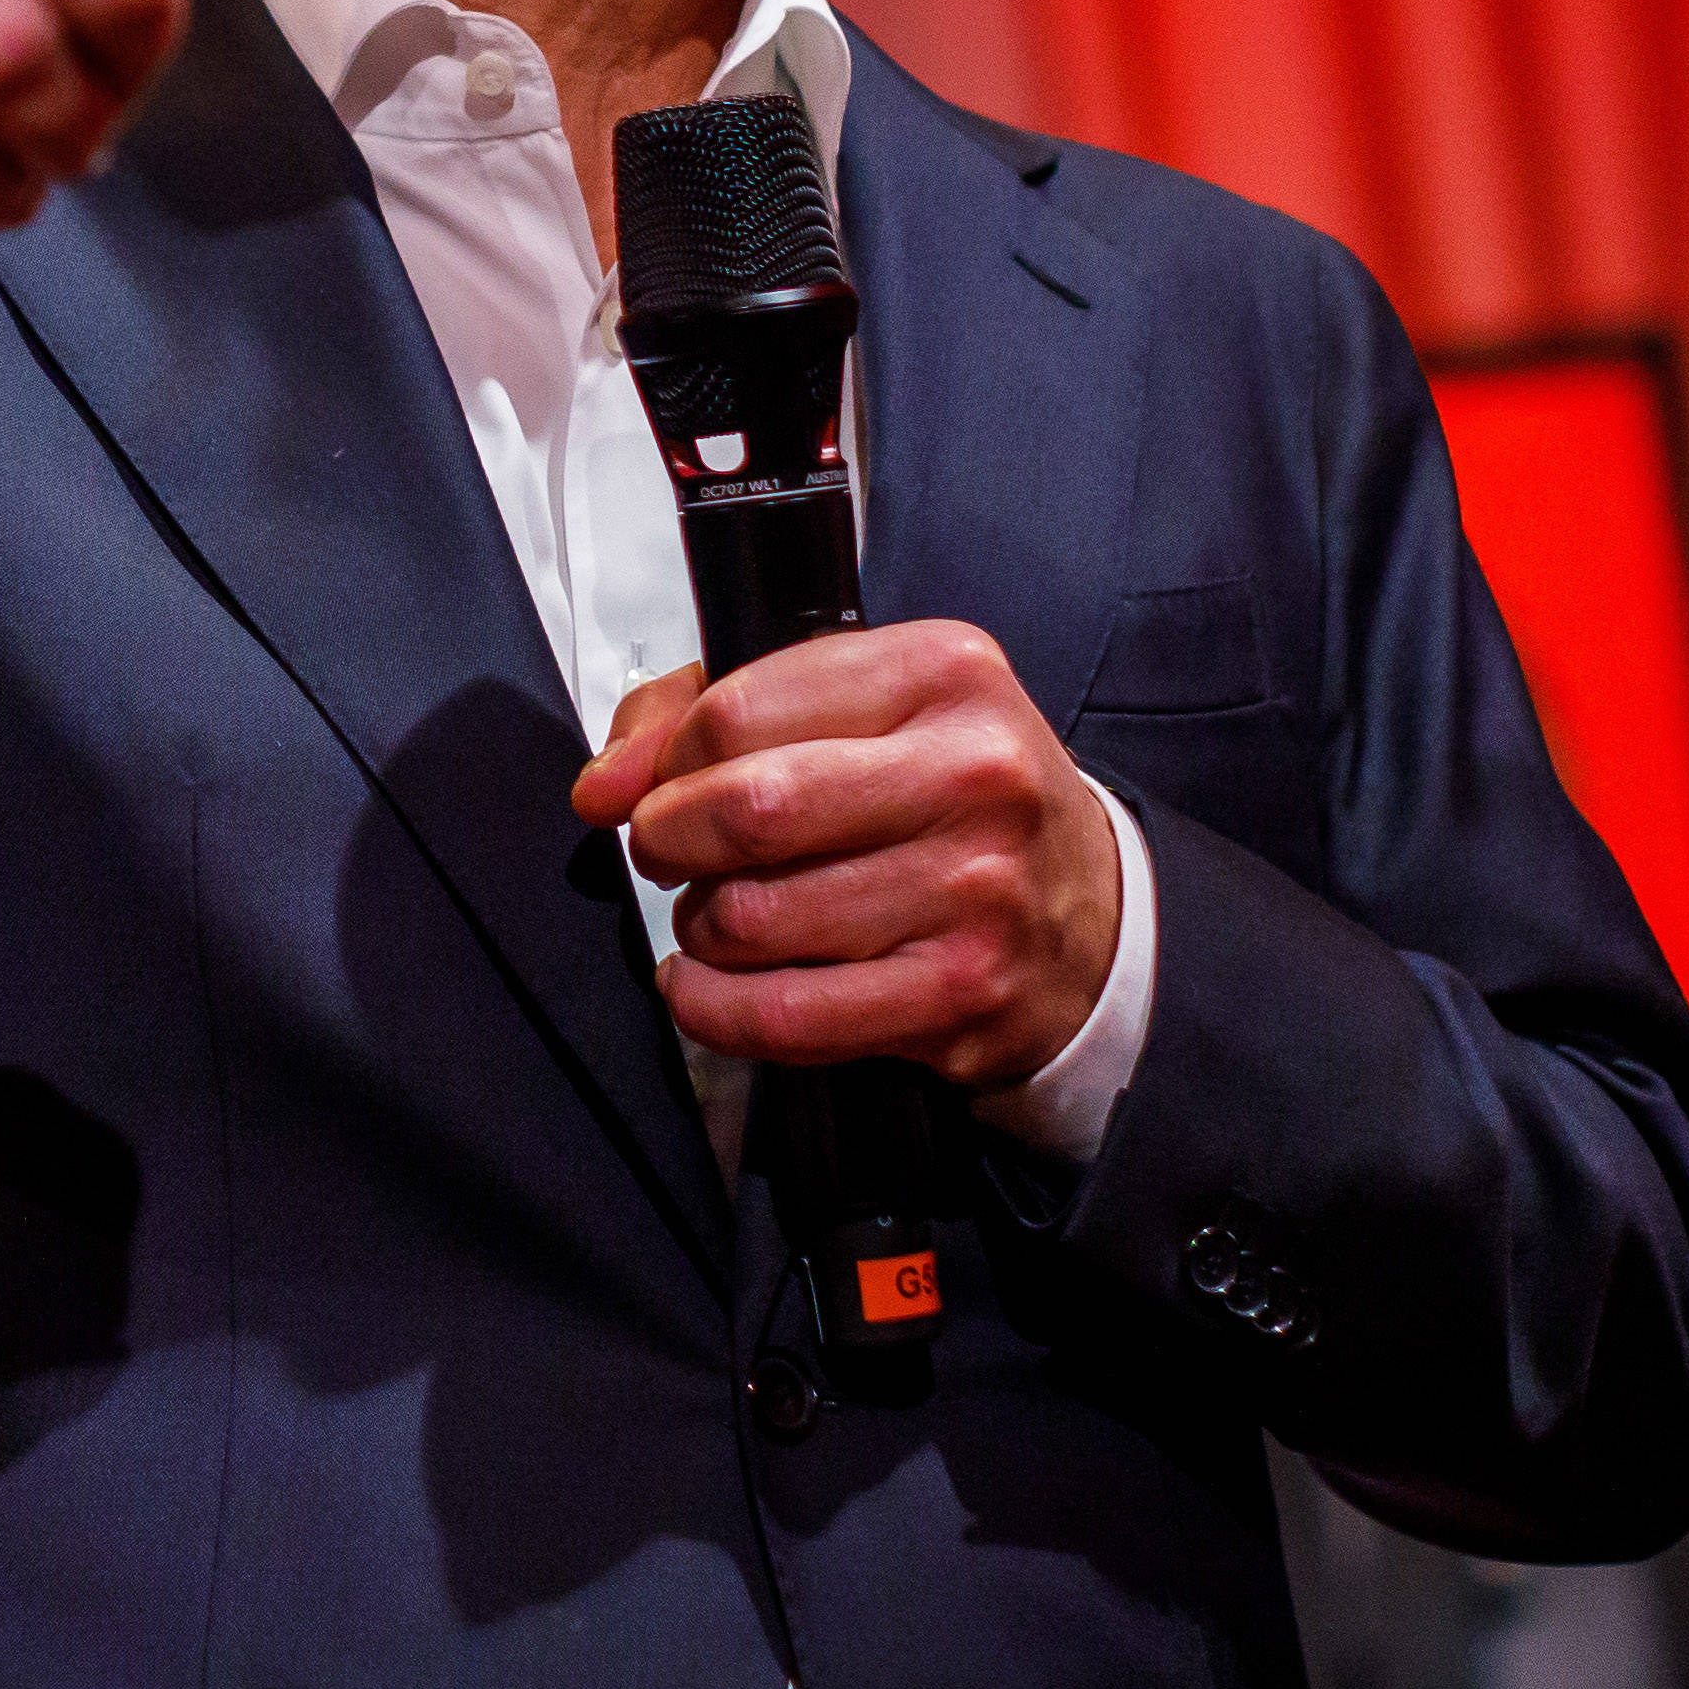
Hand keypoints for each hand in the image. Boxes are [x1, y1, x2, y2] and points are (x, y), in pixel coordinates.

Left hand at [567, 621, 1120, 1085]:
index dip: (665, 758)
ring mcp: (974, 893)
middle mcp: (972, 775)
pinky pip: (784, 1016)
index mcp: (943, 673)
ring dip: (699, 926)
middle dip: (667, 838)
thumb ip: (707, 710)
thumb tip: (601, 785)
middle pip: (746, 809)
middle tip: (666, 849)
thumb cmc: (945, 795)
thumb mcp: (861, 706)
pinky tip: (705, 986)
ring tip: (719, 913)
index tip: (654, 784)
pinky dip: (712, 1007)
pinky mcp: (959, 996)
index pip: (738, 711)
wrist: (1087, 910)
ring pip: (753, 918)